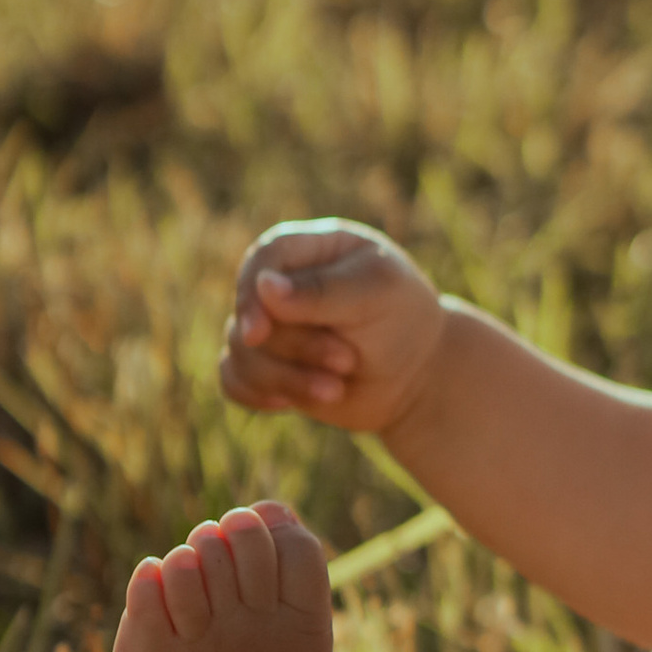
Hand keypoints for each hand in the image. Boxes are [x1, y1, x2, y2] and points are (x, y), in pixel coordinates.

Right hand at [219, 221, 446, 437]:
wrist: (418, 374)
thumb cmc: (403, 320)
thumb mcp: (378, 294)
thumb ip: (323, 290)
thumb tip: (263, 286)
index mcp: (313, 248)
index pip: (265, 257)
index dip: (252, 294)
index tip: (259, 332)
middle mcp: (283, 283)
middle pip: (252, 313)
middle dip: (297, 347)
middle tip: (347, 362)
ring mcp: (271, 325)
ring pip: (240, 351)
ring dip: (285, 377)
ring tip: (336, 388)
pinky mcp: (267, 364)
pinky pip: (232, 379)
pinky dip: (257, 394)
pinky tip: (289, 403)